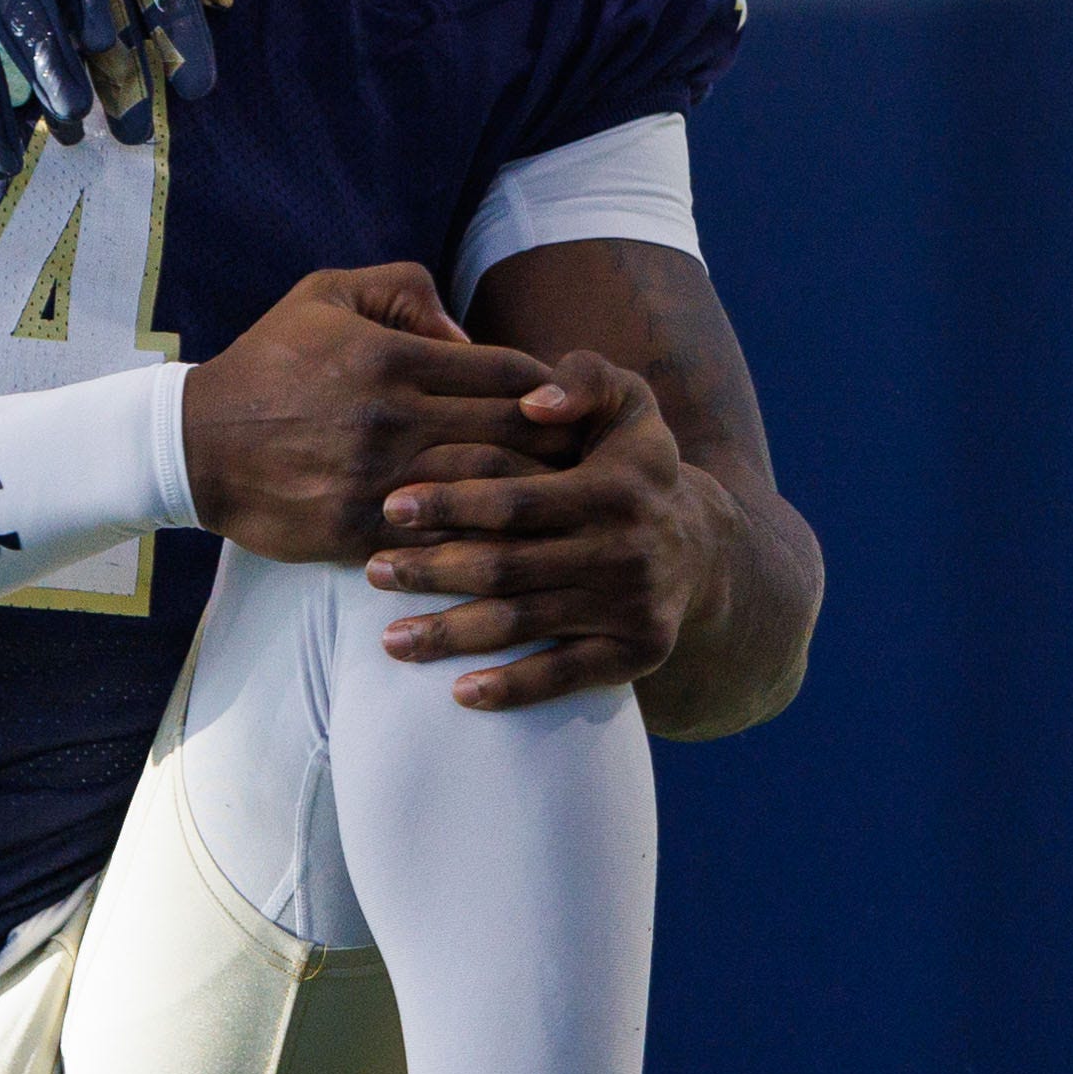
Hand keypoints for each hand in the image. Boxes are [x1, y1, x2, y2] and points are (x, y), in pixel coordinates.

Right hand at [181, 266, 551, 562]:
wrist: (194, 444)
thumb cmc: (269, 362)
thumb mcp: (326, 294)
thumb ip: (404, 290)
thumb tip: (466, 334)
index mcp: (391, 359)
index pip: (507, 372)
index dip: (552, 388)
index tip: (566, 403)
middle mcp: (391, 420)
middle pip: (513, 435)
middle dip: (558, 446)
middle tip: (583, 456)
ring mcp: (376, 480)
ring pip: (486, 492)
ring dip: (532, 498)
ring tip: (561, 503)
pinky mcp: (357, 531)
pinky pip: (440, 539)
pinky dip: (478, 540)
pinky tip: (502, 541)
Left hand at [360, 351, 731, 710]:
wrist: (700, 544)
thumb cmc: (631, 464)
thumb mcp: (626, 402)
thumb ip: (583, 380)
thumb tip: (531, 403)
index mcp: (615, 486)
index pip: (516, 500)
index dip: (449, 504)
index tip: (390, 508)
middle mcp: (626, 549)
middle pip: (508, 566)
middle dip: (432, 571)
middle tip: (373, 573)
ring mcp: (632, 606)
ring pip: (525, 623)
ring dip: (452, 634)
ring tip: (391, 639)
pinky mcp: (637, 654)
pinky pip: (567, 676)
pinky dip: (514, 688)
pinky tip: (461, 693)